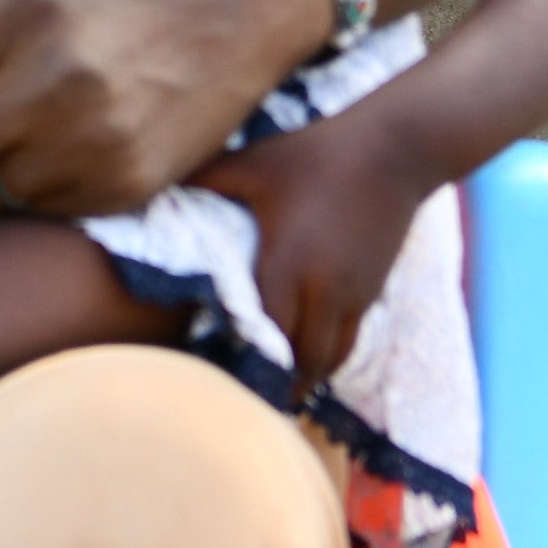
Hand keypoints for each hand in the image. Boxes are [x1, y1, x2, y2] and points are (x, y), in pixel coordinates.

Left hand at [195, 120, 441, 383]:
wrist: (395, 149)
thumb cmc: (317, 154)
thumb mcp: (255, 163)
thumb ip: (204, 181)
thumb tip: (151, 188)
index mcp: (286, 261)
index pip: (263, 333)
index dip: (244, 360)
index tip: (219, 377)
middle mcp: (322, 288)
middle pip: (299, 360)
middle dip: (276, 383)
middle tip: (247, 397)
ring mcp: (353, 295)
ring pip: (329, 359)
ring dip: (304, 378)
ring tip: (278, 392)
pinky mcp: (373, 292)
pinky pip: (348, 340)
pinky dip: (326, 357)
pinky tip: (307, 359)